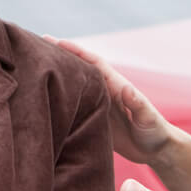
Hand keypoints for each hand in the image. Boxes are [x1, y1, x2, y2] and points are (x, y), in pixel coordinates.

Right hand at [44, 35, 190, 168]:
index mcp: (116, 86)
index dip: (74, 51)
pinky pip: (74, 106)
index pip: (92, 63)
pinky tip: (45, 99)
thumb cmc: (155, 132)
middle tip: (36, 46)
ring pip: (74, 86)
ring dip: (58, 77)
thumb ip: (138, 103)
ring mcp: (98, 105)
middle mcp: (105, 91)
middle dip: (60, 57)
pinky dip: (60, 100)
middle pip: (79, 69)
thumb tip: (127, 88)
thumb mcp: (148, 117)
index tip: (55, 41)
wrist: (156, 149)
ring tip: (35, 67)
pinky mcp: (94, 119)